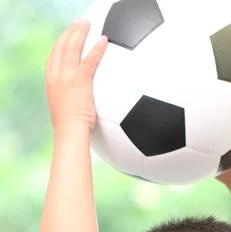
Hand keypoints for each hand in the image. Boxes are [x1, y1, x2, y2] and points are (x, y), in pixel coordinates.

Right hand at [45, 20, 107, 135]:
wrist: (70, 133)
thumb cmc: (71, 128)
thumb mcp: (66, 110)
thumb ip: (71, 100)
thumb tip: (81, 102)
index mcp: (51, 81)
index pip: (53, 55)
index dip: (60, 42)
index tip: (68, 34)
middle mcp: (56, 76)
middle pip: (61, 46)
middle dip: (70, 31)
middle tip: (80, 23)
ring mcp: (66, 77)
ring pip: (72, 47)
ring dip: (80, 33)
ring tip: (88, 24)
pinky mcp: (79, 81)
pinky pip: (89, 60)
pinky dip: (97, 49)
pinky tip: (104, 41)